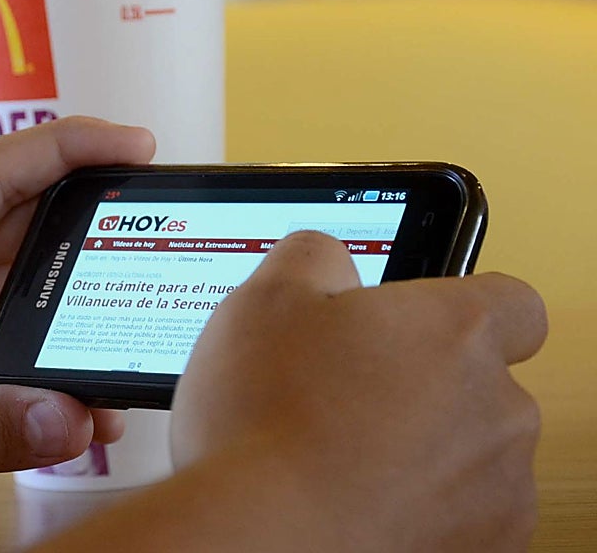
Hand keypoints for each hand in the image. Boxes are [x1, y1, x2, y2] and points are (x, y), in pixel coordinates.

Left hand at [0, 118, 154, 550]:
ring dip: (74, 290)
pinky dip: (48, 351)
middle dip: (88, 212)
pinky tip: (85, 391)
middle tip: (161, 220)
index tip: (136, 144)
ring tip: (138, 304)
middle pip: (14, 216)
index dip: (66, 149)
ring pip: (16, 274)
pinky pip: (4, 333)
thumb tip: (79, 418)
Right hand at [171, 231, 547, 551]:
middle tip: (344, 393)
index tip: (416, 326)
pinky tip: (357, 503)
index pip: (514, 303)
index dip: (463, 309)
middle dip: (423, 387)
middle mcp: (498, 407)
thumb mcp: (265, 297)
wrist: (262, 538)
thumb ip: (313, 254)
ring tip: (338, 456)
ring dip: (423, 452)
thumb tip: (330, 259)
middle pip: (481, 383)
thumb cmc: (266, 421)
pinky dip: (421, 510)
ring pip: (471, 455)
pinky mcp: (482, 551)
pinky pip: (462, 517)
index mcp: (458, 330)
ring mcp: (499, 490)